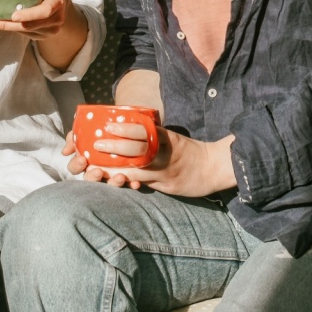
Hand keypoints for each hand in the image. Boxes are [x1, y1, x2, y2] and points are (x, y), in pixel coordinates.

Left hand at [0, 0, 86, 44]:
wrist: (58, 7)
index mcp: (57, 4)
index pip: (44, 11)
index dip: (30, 14)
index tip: (14, 15)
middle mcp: (54, 20)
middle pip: (29, 25)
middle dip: (9, 24)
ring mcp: (46, 30)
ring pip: (22, 31)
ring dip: (4, 27)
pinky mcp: (38, 36)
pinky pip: (21, 34)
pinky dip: (7, 28)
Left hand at [68, 122, 236, 197]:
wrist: (213, 167)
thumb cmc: (189, 151)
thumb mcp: (172, 138)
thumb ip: (154, 137)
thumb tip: (129, 131)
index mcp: (166, 137)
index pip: (143, 130)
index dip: (125, 128)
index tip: (109, 126)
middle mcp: (165, 152)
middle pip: (137, 149)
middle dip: (115, 147)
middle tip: (98, 145)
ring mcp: (166, 170)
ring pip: (137, 170)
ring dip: (116, 169)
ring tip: (98, 167)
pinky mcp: (168, 185)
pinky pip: (145, 184)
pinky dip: (130, 182)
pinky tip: (117, 181)